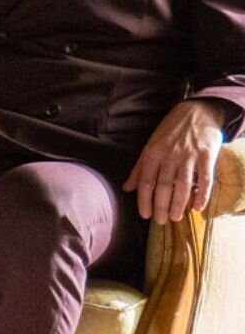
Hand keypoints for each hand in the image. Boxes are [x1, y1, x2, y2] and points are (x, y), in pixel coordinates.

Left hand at [124, 99, 226, 224]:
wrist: (198, 112)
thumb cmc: (171, 131)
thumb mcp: (151, 145)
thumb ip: (140, 168)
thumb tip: (126, 188)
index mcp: (153, 152)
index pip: (146, 181)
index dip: (145, 200)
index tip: (145, 215)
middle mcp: (170, 155)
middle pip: (163, 186)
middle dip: (161, 206)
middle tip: (161, 221)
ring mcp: (189, 155)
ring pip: (182, 185)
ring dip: (178, 204)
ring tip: (175, 217)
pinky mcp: (207, 155)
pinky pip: (205, 179)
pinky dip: (202, 195)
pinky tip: (197, 207)